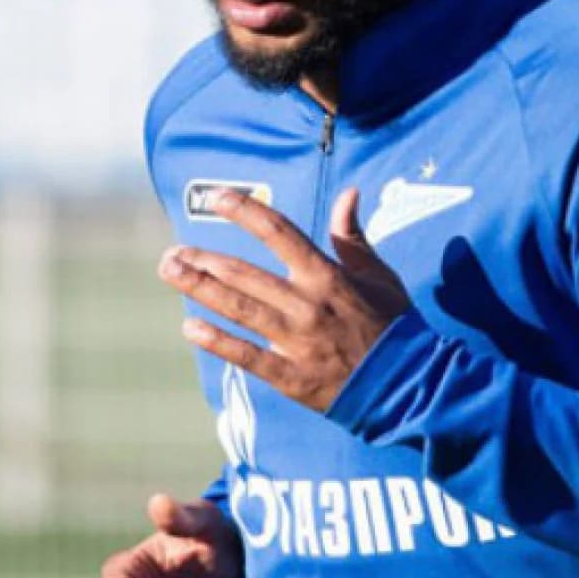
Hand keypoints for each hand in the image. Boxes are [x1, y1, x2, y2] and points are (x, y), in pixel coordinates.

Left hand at [158, 188, 410, 410]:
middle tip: (172, 251)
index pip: (278, 232)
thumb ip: (353, 235)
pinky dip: (217, 341)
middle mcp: (306, 304)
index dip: (244, 211)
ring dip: (199, 289)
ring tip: (171, 273)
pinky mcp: (291, 376)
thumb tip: (348, 193)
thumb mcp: (379, 275)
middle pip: (244, 274)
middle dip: (204, 260)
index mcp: (327, 275)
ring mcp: (296, 341)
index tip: (216, 197)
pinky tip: (190, 327)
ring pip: (238, 309)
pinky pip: (246, 356)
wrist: (407, 384)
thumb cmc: (393, 325)